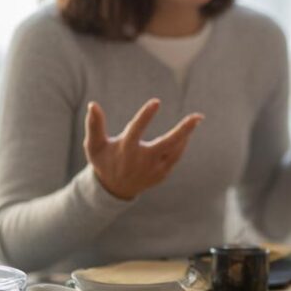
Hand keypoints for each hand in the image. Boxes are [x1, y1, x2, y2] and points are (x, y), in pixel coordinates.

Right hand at [83, 99, 203, 199]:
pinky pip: (175, 157)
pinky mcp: (162, 174)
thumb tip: (93, 104)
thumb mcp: (94, 145)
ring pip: (176, 151)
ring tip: (195, 119)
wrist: (114, 189)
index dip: (145, 116)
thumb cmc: (104, 161)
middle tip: (198, 116)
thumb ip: (94, 125)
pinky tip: (187, 133)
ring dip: (187, 135)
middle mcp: (142, 160)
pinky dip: (181, 145)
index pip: (136, 129)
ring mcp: (154, 169)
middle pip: (167, 143)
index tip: (156, 101)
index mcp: (125, 150)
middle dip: (183, 130)